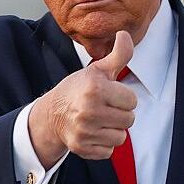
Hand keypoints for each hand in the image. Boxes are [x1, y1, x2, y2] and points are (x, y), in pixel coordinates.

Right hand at [28, 31, 136, 165]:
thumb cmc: (78, 89)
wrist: (51, 113)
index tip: (110, 95)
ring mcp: (84, 131)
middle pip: (129, 120)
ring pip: (121, 137)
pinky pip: (108, 150)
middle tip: (104, 108)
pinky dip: (103, 143)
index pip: (132, 101)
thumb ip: (118, 54)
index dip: (123, 97)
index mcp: (95, 89)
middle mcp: (89, 110)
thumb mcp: (97, 69)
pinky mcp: (82, 147)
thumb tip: (125, 34)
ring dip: (113, 130)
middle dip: (120, 113)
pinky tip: (93, 132)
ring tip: (100, 120)